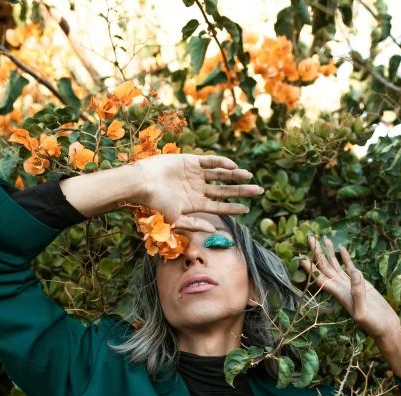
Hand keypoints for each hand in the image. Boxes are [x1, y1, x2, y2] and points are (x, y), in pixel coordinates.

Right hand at [132, 154, 261, 232]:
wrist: (141, 184)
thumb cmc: (154, 205)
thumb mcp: (175, 219)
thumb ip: (194, 224)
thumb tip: (212, 229)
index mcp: (195, 205)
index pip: (219, 207)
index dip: (233, 208)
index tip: (247, 209)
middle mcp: (197, 190)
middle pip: (224, 191)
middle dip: (242, 191)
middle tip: (259, 191)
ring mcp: (194, 175)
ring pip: (220, 175)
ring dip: (235, 176)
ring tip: (250, 177)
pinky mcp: (190, 161)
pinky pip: (210, 161)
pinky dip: (222, 162)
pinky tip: (233, 167)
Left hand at [300, 236, 400, 341]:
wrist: (385, 326)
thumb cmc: (373, 324)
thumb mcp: (363, 312)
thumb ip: (358, 293)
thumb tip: (355, 272)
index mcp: (339, 294)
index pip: (320, 278)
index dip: (311, 268)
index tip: (301, 256)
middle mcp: (341, 288)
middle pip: (325, 268)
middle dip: (317, 253)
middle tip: (310, 238)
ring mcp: (350, 284)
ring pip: (335, 266)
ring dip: (328, 253)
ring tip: (323, 239)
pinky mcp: (361, 283)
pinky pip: (349, 267)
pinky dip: (344, 258)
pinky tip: (341, 248)